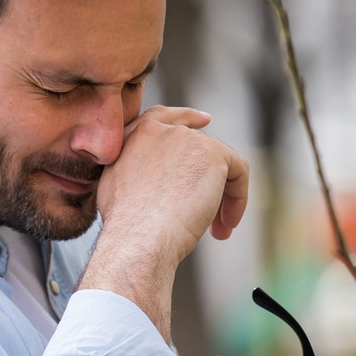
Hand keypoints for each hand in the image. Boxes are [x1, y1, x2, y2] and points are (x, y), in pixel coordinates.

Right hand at [79, 106, 249, 337]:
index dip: (187, 119)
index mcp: (135, 136)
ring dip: (221, 199)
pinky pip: (238, 172)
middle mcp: (161, 130)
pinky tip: (226, 225)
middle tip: (211, 218)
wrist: (137, 238)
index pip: (164, 117)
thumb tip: (157, 184)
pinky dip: (238, 199)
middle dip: (206, 182)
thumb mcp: (118, 188)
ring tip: (217, 231)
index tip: (205, 121)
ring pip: (219, 165)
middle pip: (198, 148)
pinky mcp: (213, 153)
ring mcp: (188, 138)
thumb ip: (137, 172)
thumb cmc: (125, 227)